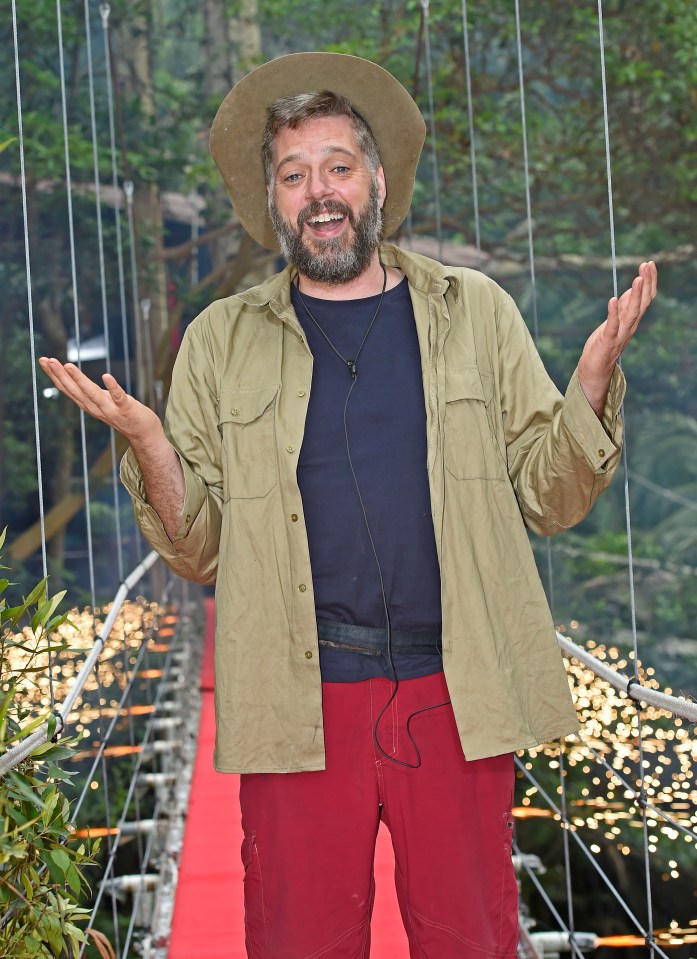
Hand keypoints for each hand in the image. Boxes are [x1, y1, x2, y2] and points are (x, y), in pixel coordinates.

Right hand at [39, 358, 161, 445]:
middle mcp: (95, 408)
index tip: (43, 360)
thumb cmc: (121, 412)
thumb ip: (87, 391)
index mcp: (88, 404)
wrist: (143, 433)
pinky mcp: (126, 408)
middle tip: (48, 360)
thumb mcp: (100, 401)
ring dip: (78, 379)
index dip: (54, 375)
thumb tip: (72, 376)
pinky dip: (112, 387)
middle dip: (60, 375)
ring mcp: (110, 409)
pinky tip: (106, 376)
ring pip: (91, 393)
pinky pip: (118, 397)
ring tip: (67, 365)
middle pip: (74, 390)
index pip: (67, 389)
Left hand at [578, 260, 656, 414]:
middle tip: (647, 265)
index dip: (649, 282)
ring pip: (632, 313)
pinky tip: (613, 299)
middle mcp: (630, 326)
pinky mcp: (607, 342)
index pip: (646, 298)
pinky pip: (612, 326)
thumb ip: (625, 307)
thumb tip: (633, 289)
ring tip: (637, 278)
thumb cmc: (604, 344)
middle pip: (643, 303)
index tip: (649, 264)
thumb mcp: (616, 321)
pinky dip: (613, 313)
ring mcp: (620, 334)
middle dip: (645, 283)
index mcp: (633, 320)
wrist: (595, 370)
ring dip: (636, 296)